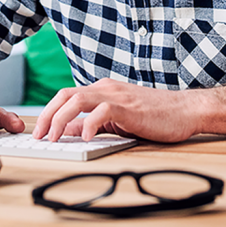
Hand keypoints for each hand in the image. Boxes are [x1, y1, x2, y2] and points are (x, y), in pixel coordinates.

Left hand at [32, 79, 199, 143]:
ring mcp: (116, 96)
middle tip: (40, 136)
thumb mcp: (118, 121)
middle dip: (48, 115)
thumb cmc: (156, 116)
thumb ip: (96, 123)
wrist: (186, 111)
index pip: (67, 96)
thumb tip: (72, 132)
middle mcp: (106, 89)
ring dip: (61, 119)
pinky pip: (102, 111)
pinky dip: (90, 124)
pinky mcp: (128, 107)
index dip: (50, 112)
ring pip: (78, 99)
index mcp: (102, 91)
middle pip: (65, 95)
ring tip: (54, 138)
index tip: (40, 132)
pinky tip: (87, 137)